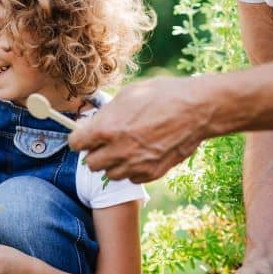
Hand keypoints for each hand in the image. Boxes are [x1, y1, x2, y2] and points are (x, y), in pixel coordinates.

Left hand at [69, 76, 210, 182]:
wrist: (197, 109)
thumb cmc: (162, 95)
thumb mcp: (127, 95)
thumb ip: (104, 114)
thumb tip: (87, 123)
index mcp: (107, 128)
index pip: (76, 144)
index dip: (80, 139)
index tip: (85, 136)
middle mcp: (118, 150)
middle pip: (90, 164)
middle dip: (95, 152)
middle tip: (107, 142)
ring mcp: (135, 165)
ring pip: (110, 174)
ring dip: (113, 163)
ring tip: (126, 147)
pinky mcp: (152, 173)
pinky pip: (131, 178)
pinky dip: (132, 169)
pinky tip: (142, 153)